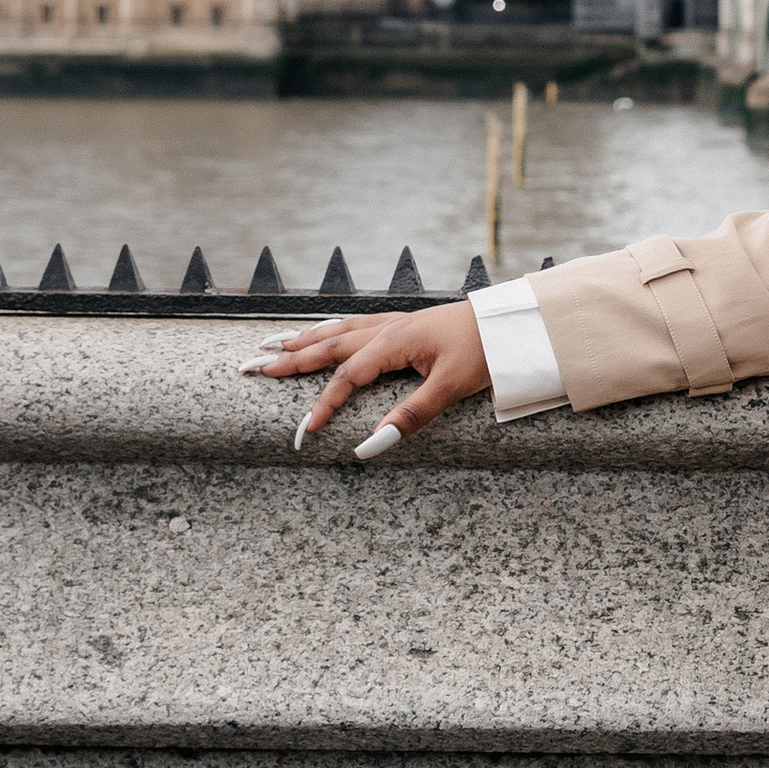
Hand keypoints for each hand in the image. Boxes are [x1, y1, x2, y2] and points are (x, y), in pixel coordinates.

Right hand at [242, 298, 490, 454]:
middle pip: (330, 345)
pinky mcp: (406, 323)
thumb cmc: (485, 352)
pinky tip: (325, 332)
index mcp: (394, 343)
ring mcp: (396, 323)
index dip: (325, 402)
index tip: (308, 428)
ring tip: (278, 344)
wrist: (511, 323)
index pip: (347, 376)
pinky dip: (332, 329)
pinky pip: (356, 324)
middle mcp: (388, 329)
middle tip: (258, 367)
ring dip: (307, 338)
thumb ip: (409, 416)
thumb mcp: (449, 388)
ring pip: (340, 330)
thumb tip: (372, 445)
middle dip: (292, 357)